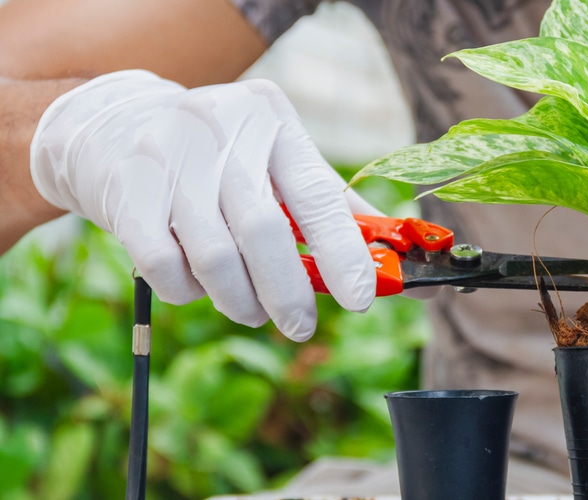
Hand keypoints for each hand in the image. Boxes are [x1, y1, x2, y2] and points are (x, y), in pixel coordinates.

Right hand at [30, 70, 376, 340]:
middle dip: (287, 293)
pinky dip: (188, 292)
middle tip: (300, 326)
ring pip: (213, 255)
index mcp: (273, 119)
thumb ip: (334, 209)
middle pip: (263, 230)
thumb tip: (399, 267)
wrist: (114, 127)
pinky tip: (198, 287)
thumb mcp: (277, 160)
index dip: (343, 253)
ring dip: (239, 300)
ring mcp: (167, 156)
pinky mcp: (126, 190)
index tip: (361, 300)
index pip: (318, 195)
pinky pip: (162, 266)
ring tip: (250, 310)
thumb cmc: (221, 157)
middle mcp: (221, 128)